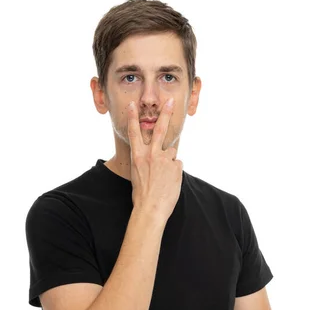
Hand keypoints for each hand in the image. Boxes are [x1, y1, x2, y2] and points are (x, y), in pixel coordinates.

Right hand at [127, 97, 182, 221]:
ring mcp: (164, 160)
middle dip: (165, 113)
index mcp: (138, 156)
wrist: (150, 208)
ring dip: (169, 161)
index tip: (132, 105)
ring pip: (171, 152)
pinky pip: (177, 165)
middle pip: (159, 129)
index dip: (132, 117)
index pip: (134, 132)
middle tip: (170, 101)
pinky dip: (175, 172)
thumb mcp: (137, 174)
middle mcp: (151, 155)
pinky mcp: (176, 167)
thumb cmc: (142, 195)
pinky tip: (169, 182)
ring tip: (164, 176)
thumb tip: (159, 156)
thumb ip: (146, 161)